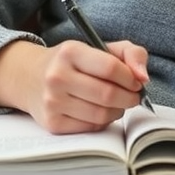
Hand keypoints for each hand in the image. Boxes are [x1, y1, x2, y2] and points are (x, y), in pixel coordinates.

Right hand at [0, 37, 149, 133]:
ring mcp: (52, 102)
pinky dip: (103, 122)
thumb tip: (143, 77)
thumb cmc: (73, 62)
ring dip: (118, 111)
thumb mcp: (99, 46)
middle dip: (129, 98)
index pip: (110, 68)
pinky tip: (101, 111)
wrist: (30, 77)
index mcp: (70, 52)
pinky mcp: (52, 123)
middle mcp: (57, 76)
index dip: (130, 78)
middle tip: (133, 96)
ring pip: (101, 115)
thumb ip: (130, 53)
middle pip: (108, 95)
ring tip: (118, 102)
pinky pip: (91, 128)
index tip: (136, 81)